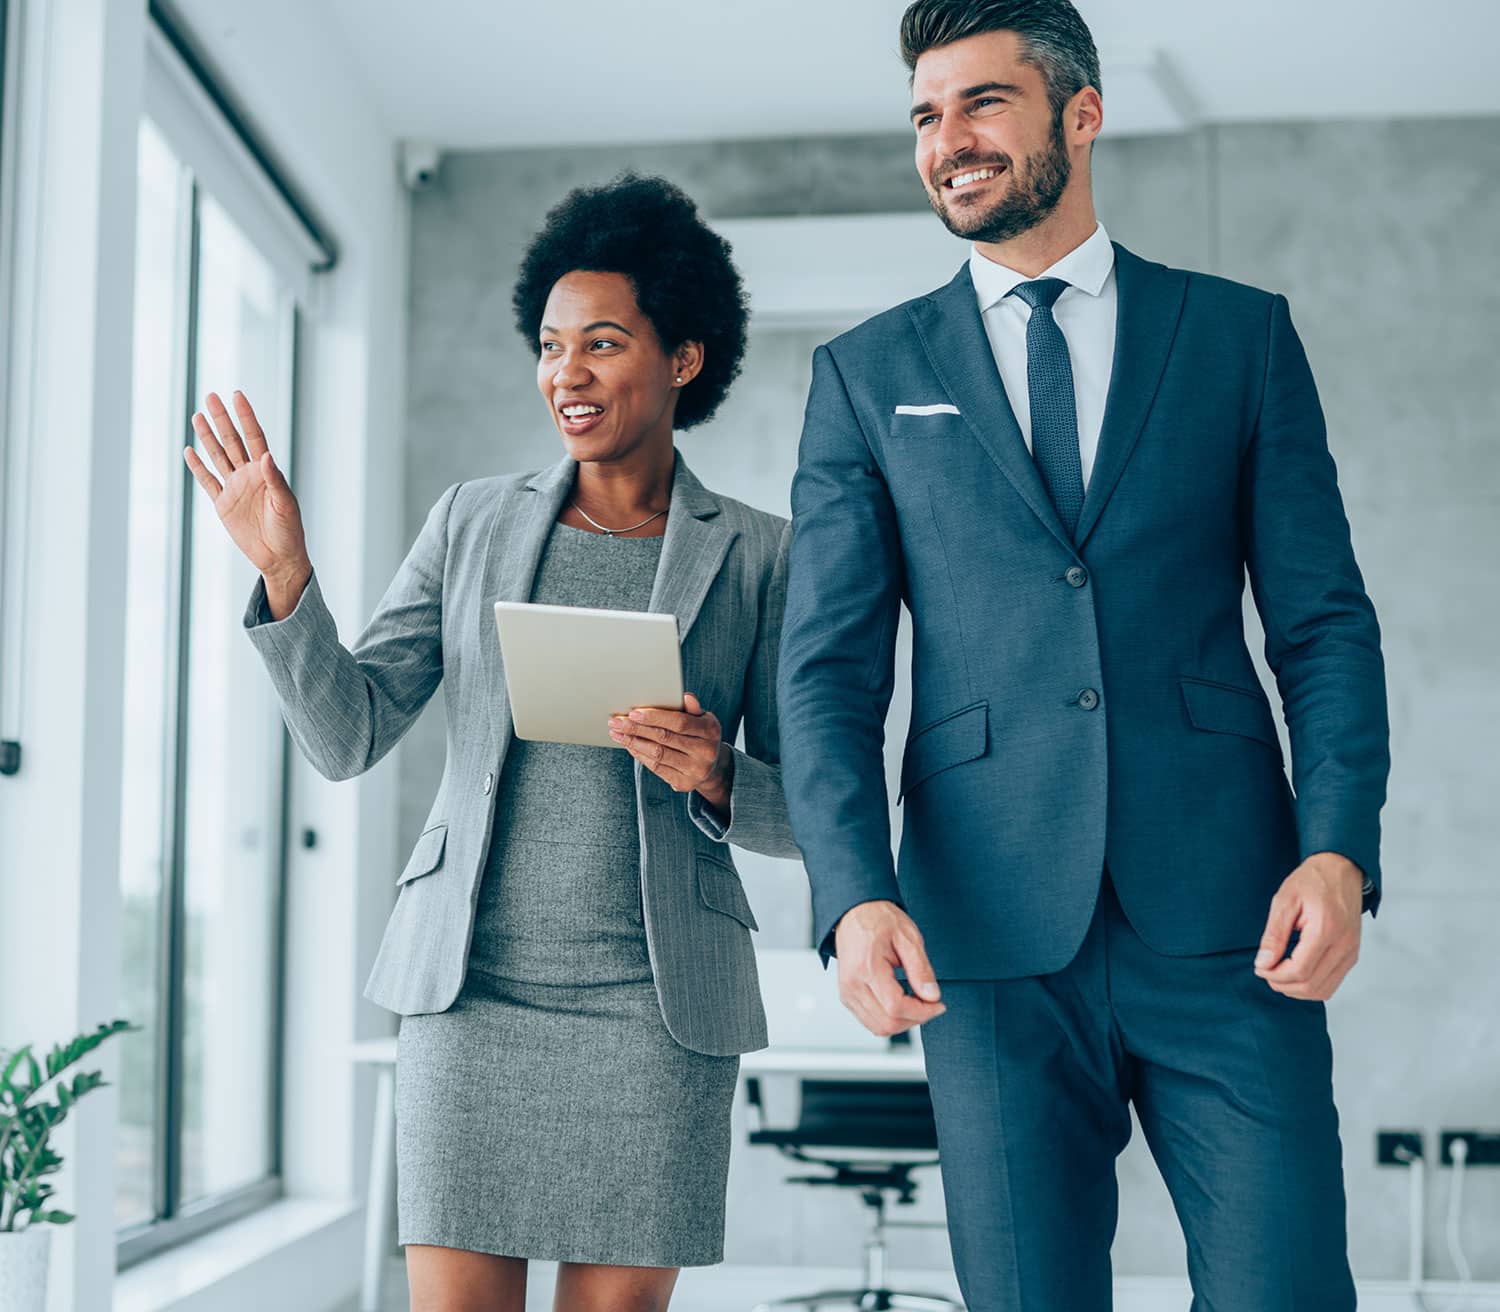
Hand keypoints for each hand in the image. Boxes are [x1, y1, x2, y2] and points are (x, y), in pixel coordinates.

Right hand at [182, 391, 310, 615]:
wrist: (279, 558)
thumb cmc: (289, 531)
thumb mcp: (285, 505)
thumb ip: (275, 480)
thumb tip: (265, 456)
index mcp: (266, 472)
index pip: (254, 437)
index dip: (246, 417)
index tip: (237, 395)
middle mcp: (249, 475)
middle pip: (232, 441)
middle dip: (222, 419)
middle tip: (210, 396)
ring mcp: (234, 488)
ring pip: (218, 456)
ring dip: (207, 437)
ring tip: (197, 415)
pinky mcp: (223, 505)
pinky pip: (207, 482)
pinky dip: (198, 467)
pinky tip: (190, 451)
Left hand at [609, 692, 729, 805]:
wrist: (712, 768)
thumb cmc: (701, 736)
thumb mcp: (702, 719)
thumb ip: (692, 709)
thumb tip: (685, 696)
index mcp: (710, 730)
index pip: (679, 722)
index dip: (655, 717)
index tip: (633, 712)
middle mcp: (706, 752)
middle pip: (664, 738)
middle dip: (637, 728)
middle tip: (616, 722)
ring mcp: (695, 770)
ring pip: (658, 754)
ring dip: (633, 742)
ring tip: (617, 733)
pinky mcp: (684, 783)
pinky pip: (656, 768)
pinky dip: (640, 755)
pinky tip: (629, 745)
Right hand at [833, 900, 944, 1036]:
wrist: (855, 911)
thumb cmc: (878, 919)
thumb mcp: (908, 937)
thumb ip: (921, 969)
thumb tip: (932, 996)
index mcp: (866, 968)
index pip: (896, 1007)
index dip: (922, 1012)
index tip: (938, 1004)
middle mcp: (852, 985)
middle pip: (887, 1023)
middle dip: (915, 1019)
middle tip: (930, 1004)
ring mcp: (847, 993)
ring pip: (878, 1028)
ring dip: (902, 1022)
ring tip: (916, 1003)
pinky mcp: (847, 996)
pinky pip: (870, 1021)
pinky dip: (889, 1019)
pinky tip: (900, 1003)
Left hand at [1254, 851, 1364, 999]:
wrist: (1340, 870)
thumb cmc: (1312, 881)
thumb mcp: (1284, 900)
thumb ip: (1274, 934)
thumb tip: (1263, 963)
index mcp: (1327, 929)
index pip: (1300, 970)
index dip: (1275, 975)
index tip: (1260, 967)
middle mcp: (1344, 945)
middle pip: (1311, 985)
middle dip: (1282, 984)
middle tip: (1265, 971)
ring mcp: (1351, 952)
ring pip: (1323, 990)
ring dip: (1296, 989)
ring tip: (1277, 973)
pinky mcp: (1352, 955)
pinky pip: (1332, 983)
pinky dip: (1311, 986)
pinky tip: (1295, 973)